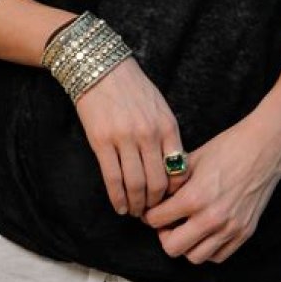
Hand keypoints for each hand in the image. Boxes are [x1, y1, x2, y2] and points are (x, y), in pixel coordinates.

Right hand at [74, 55, 188, 217]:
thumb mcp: (160, 107)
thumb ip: (167, 135)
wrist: (102, 68)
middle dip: (156, 204)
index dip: (175, 192)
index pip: (178, 170)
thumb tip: (172, 168)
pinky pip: (112, 179)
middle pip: (158, 183)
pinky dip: (117, 199)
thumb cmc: (133, 87)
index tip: (170, 201)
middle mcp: (149, 134)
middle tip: (152, 213)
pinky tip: (120, 206)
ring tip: (135, 212)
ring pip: (135, 185)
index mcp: (167, 125)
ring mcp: (125, 139)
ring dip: (136, 205)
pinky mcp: (102, 142)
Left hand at [140, 96, 280, 264]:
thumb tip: (155, 195)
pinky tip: (204, 232)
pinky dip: (206, 249)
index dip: (149, 213)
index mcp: (195, 197)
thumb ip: (172, 181)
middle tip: (165, 221)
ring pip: (194, 257)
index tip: (151, 209)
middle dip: (163, 234)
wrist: (264, 148)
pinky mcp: (244, 233)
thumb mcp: (193, 158)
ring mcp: (230, 229)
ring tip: (185, 227)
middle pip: (172, 247)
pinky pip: (218, 257)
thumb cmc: (227, 147)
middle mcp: (212, 218)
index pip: (156, 220)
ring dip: (185, 244)